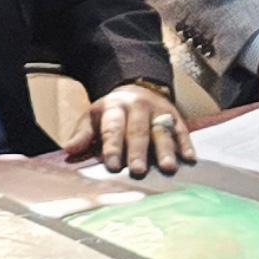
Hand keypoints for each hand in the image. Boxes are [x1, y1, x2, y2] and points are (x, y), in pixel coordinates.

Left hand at [72, 82, 189, 177]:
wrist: (137, 88)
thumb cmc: (112, 113)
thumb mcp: (92, 117)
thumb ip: (83, 134)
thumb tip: (69, 150)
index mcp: (115, 107)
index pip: (113, 128)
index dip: (113, 147)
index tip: (112, 165)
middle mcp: (138, 106)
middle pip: (139, 131)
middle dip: (138, 152)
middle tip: (138, 171)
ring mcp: (159, 110)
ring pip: (162, 131)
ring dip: (165, 150)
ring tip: (168, 168)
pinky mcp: (175, 116)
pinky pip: (182, 130)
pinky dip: (186, 145)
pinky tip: (189, 159)